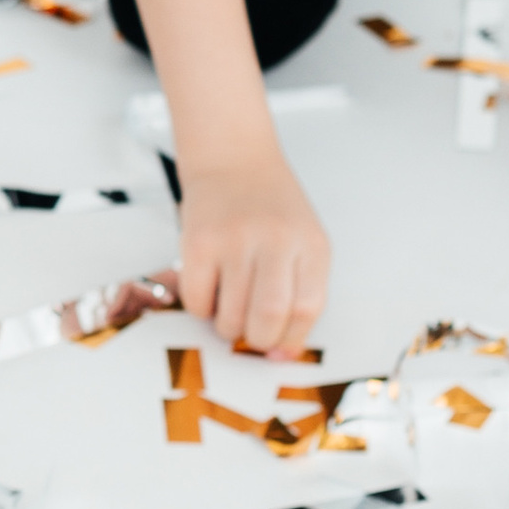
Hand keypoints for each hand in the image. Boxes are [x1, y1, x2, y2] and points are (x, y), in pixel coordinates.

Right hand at [175, 150, 330, 356]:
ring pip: (230, 315)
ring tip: (229, 313)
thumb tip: (282, 351)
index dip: (292, 339)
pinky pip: (197, 300)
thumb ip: (301, 289)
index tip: (280, 349)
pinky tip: (209, 292)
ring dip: (228, 328)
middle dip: (258, 340)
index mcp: (310, 243)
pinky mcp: (197, 241)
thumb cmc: (271, 206)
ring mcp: (234, 239)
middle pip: (270, 315)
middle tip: (252, 336)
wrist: (232, 157)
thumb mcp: (303, 239)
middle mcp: (275, 239)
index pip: (308, 308)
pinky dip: (202, 310)